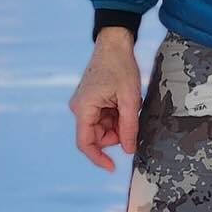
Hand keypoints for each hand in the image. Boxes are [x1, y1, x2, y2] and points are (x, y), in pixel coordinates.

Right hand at [69, 29, 141, 169]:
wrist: (114, 44)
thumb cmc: (120, 66)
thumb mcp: (129, 99)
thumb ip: (129, 126)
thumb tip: (129, 150)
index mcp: (83, 108)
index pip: (85, 143)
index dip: (98, 158)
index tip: (113, 167)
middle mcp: (79, 108)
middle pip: (97, 136)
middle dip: (116, 134)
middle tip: (132, 120)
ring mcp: (84, 104)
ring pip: (102, 128)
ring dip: (117, 124)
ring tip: (128, 106)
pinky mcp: (90, 101)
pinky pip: (102, 118)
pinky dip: (115, 116)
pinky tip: (123, 103)